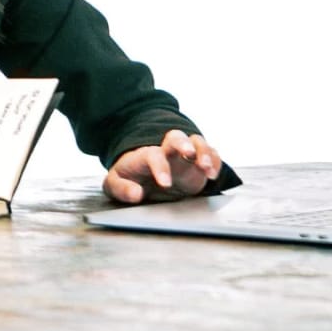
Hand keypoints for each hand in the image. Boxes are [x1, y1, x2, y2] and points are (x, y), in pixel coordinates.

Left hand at [103, 130, 222, 202]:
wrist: (142, 178)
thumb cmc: (129, 179)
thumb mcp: (116, 185)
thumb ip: (122, 189)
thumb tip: (135, 194)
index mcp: (145, 156)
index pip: (153, 155)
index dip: (160, 167)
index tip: (165, 184)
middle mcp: (166, 152)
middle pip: (175, 137)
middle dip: (184, 143)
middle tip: (190, 155)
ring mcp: (184, 157)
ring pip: (197, 142)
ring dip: (204, 152)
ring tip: (207, 169)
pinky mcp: (198, 165)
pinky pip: (211, 155)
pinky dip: (215, 162)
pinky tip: (213, 174)